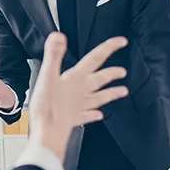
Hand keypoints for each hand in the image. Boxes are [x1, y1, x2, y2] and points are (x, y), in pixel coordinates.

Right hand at [28, 34, 128, 159]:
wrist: (47, 133)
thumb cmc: (47, 107)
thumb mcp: (46, 76)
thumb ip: (53, 55)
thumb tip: (59, 36)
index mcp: (76, 79)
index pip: (95, 59)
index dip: (108, 48)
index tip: (122, 42)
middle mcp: (81, 92)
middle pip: (100, 79)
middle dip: (112, 73)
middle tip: (123, 71)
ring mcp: (79, 106)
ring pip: (99, 98)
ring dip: (111, 94)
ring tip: (123, 91)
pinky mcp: (73, 119)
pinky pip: (87, 116)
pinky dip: (94, 114)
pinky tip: (99, 115)